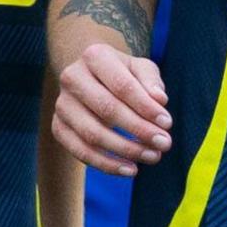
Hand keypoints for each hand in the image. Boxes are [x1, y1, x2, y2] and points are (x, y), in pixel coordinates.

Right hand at [54, 41, 172, 169]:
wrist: (92, 77)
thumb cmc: (123, 74)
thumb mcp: (140, 68)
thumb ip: (151, 81)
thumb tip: (160, 100)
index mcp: (94, 56)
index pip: (122, 85)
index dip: (146, 107)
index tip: (167, 123)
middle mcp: (72, 78)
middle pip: (107, 109)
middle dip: (139, 130)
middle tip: (164, 144)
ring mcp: (62, 104)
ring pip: (92, 134)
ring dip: (125, 150)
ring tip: (152, 157)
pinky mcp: (58, 127)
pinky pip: (80, 151)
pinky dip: (106, 164)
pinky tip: (130, 169)